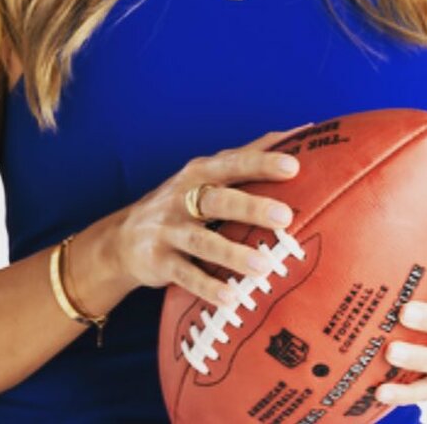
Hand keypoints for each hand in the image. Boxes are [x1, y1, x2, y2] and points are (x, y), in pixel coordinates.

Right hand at [113, 123, 313, 307]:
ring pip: (202, 241)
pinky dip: (207, 287)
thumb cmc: (183, 199)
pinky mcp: (160, 262)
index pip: (234, 163)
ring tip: (263, 266)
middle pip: (218, 199)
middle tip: (284, 217)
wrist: (124, 237)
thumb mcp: (208, 173)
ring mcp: (170, 230)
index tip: (293, 166)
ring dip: (232, 254)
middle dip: (250, 207)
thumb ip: (250, 154)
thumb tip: (303, 130)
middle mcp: (183, 197)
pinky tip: (230, 297)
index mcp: (200, 172)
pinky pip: (185, 276)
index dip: (262, 163)